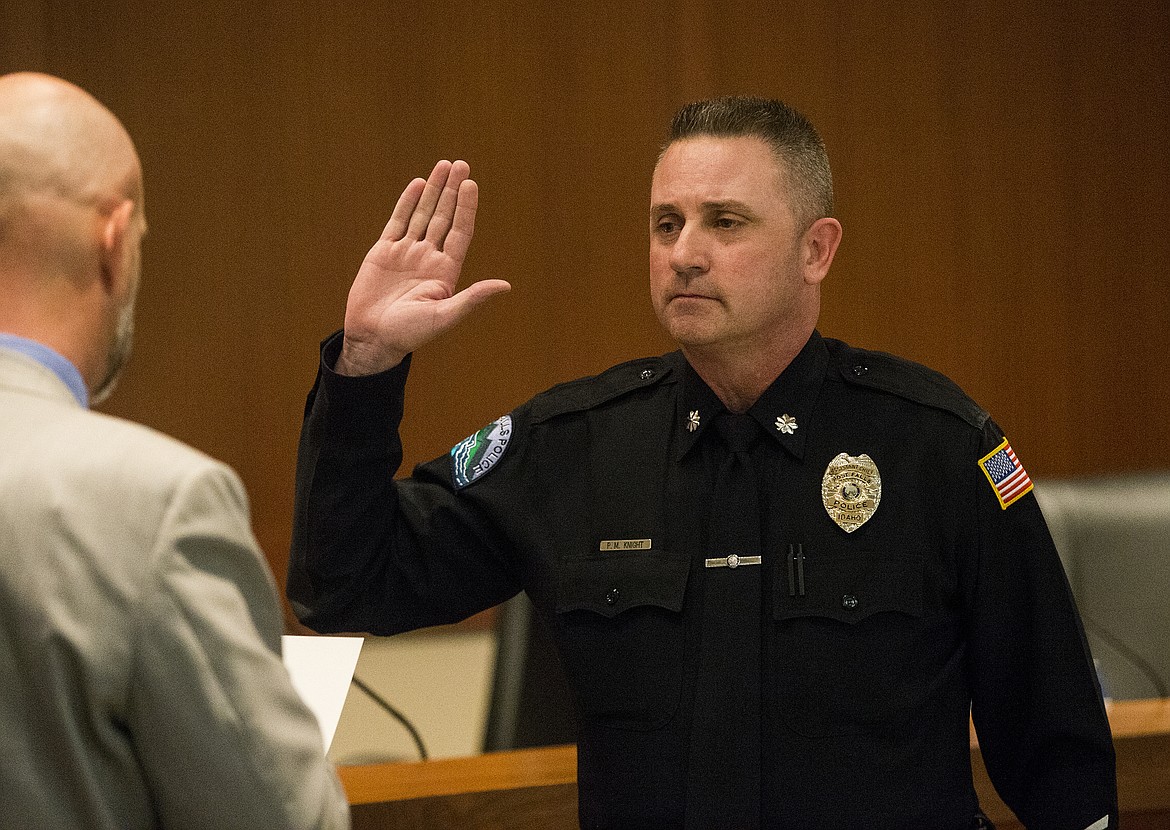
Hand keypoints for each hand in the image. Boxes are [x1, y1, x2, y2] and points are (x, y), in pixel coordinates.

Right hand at [337, 160, 510, 374]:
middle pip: (444, 217)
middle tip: (461, 164)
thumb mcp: (445, 316)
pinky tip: (418, 184)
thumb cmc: (410, 333)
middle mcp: (429, 258)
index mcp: (446, 271)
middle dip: (452, 191)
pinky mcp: (384, 252)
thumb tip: (505, 286)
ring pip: (422, 214)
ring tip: (443, 166)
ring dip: (433, 191)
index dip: (466, 208)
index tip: (471, 185)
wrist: (373, 338)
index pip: (460, 232)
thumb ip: (473, 298)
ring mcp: (407, 253)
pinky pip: (398, 221)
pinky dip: (407, 202)